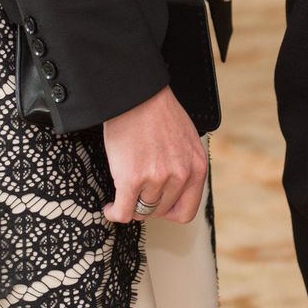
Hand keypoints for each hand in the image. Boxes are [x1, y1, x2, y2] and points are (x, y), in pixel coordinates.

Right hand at [102, 86, 207, 225]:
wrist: (136, 95)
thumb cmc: (157, 111)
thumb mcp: (186, 140)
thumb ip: (184, 166)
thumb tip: (173, 190)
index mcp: (197, 166)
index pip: (187, 211)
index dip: (169, 212)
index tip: (158, 206)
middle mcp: (180, 175)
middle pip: (160, 211)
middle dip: (147, 205)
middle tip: (136, 195)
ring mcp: (157, 179)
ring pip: (141, 211)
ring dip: (130, 205)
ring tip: (122, 195)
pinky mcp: (132, 179)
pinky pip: (123, 212)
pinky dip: (114, 213)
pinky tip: (110, 207)